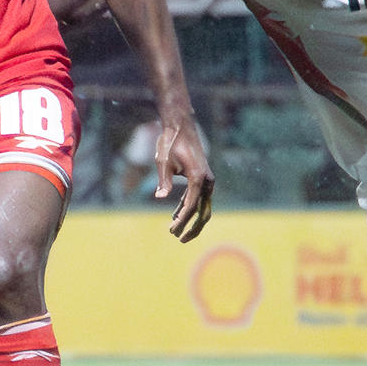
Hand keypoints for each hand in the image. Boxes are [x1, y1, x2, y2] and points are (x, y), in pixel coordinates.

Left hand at [154, 115, 214, 242]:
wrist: (180, 126)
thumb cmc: (170, 142)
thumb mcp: (163, 161)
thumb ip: (163, 180)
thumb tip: (160, 197)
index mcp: (198, 177)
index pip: (191, 206)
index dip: (182, 221)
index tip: (171, 230)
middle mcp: (207, 180)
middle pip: (204, 212)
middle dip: (192, 227)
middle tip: (179, 239)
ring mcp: (206, 179)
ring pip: (203, 206)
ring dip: (191, 219)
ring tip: (176, 230)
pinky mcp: (202, 178)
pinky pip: (198, 197)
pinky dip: (188, 207)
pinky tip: (177, 215)